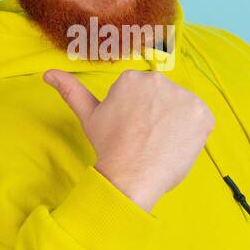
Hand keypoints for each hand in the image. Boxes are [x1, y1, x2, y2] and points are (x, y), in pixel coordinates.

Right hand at [44, 69, 213, 212]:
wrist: (130, 175)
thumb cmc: (109, 147)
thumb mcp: (88, 116)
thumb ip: (71, 90)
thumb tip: (47, 74)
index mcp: (132, 78)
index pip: (144, 96)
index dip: (139, 117)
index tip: (131, 132)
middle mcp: (159, 80)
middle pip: (164, 100)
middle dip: (158, 118)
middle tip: (145, 140)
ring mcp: (183, 96)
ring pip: (182, 111)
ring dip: (176, 126)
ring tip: (160, 144)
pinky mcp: (202, 114)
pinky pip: (201, 123)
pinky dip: (193, 136)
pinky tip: (176, 146)